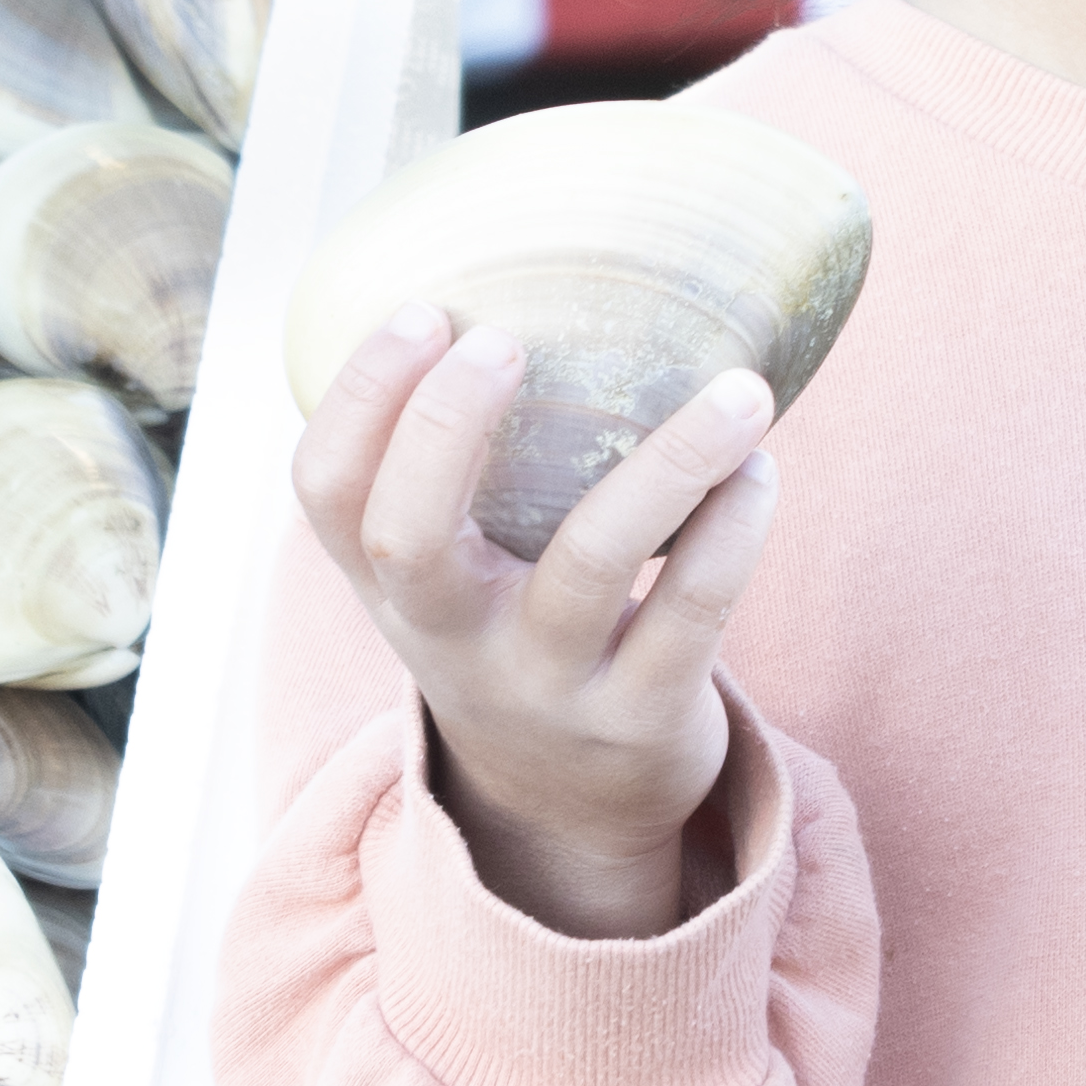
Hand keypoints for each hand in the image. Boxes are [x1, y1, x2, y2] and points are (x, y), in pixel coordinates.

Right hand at [290, 307, 776, 940]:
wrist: (569, 813)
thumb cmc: (513, 635)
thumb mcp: (455, 575)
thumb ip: (458, 467)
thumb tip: (518, 273)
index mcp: (394, 587)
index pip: (326, 496)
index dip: (359, 400)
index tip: (425, 309)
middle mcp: (452, 641)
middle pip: (408, 543)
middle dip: (444, 433)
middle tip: (505, 337)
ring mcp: (545, 687)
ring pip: (590, 567)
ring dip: (669, 464)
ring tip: (741, 389)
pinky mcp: (640, 720)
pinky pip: (692, 615)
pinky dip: (733, 531)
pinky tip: (760, 469)